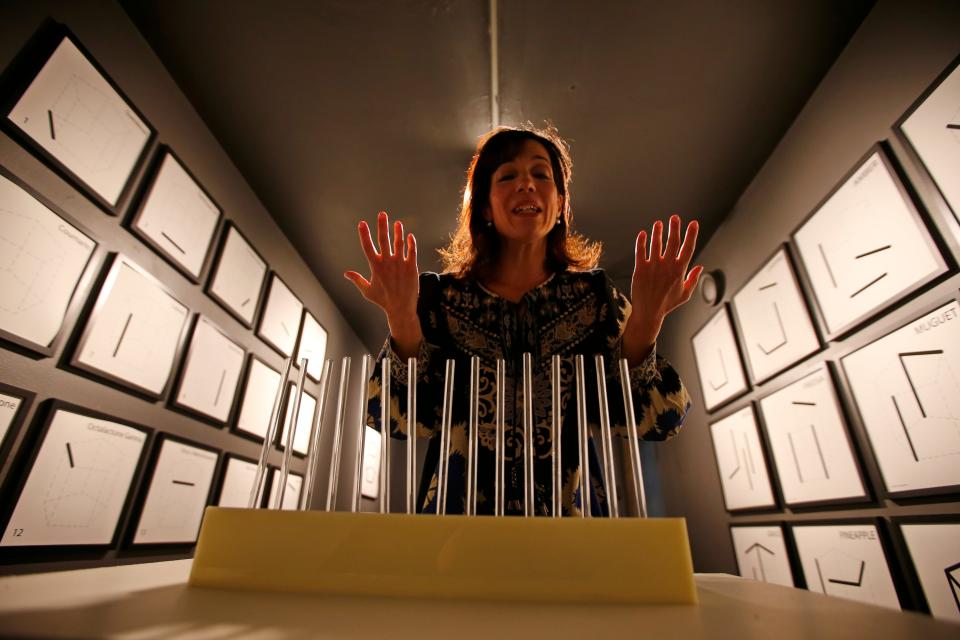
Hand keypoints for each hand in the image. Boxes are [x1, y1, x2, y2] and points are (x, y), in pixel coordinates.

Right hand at [344, 211, 421, 356]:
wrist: (401, 309)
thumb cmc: (383, 300)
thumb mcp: (367, 291)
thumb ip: (357, 280)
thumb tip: (346, 273)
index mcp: (376, 267)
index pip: (367, 246)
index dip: (364, 234)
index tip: (362, 223)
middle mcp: (388, 263)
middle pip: (384, 240)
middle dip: (382, 226)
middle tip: (382, 214)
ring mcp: (400, 264)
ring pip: (399, 243)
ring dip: (398, 232)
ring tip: (397, 223)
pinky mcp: (412, 267)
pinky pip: (411, 252)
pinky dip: (410, 243)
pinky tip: (409, 235)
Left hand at [624, 215, 702, 362]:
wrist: (648, 312)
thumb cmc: (667, 304)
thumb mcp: (685, 294)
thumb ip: (693, 279)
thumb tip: (700, 267)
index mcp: (679, 270)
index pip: (688, 248)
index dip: (691, 234)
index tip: (693, 223)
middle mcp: (667, 266)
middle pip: (673, 242)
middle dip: (674, 228)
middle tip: (674, 217)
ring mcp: (653, 267)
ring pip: (656, 244)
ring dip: (658, 232)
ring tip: (659, 223)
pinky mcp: (640, 269)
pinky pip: (640, 252)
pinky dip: (641, 242)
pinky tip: (643, 234)